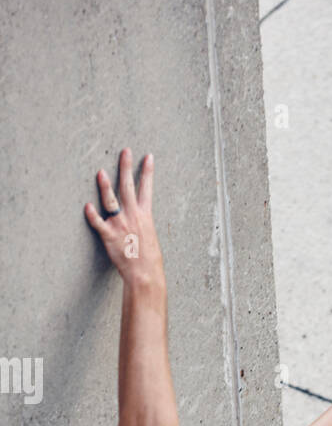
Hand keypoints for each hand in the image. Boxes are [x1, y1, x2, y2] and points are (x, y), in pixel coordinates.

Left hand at [84, 148, 163, 287]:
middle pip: (128, 187)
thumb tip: (137, 221)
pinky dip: (91, 214)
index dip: (148, 171)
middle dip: (126, 167)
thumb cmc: (150, 260)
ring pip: (111, 200)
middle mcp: (133, 216)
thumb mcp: (151, 238)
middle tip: (125, 152)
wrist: (145, 274)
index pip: (147, 189)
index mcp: (145, 216)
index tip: (148, 157)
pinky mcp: (109, 236)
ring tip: (100, 171)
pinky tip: (86, 206)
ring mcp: (120, 225)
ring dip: (105, 185)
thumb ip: (141, 225)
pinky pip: (98, 223)